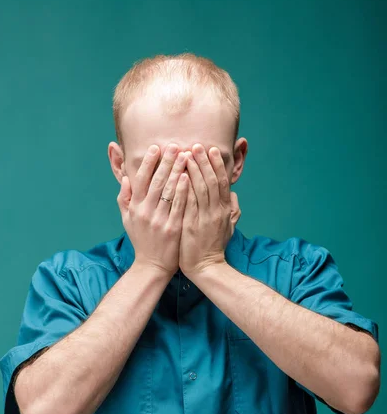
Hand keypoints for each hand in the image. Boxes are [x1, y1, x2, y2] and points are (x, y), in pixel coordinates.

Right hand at [117, 143, 188, 277]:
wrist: (152, 266)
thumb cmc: (141, 240)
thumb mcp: (127, 219)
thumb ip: (124, 198)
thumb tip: (126, 178)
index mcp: (135, 208)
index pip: (140, 180)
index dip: (148, 163)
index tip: (156, 147)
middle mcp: (145, 212)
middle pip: (156, 182)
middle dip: (166, 162)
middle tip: (175, 145)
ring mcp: (159, 220)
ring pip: (169, 191)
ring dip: (177, 171)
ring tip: (185, 155)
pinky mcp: (173, 228)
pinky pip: (179, 206)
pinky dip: (183, 191)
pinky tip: (189, 177)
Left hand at [179, 144, 240, 277]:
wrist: (207, 268)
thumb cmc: (214, 247)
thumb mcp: (228, 228)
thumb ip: (232, 211)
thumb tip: (234, 196)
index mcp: (224, 210)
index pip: (222, 182)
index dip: (217, 165)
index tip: (211, 149)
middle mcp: (216, 212)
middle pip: (212, 181)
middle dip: (204, 162)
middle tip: (196, 145)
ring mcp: (204, 218)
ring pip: (201, 189)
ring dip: (194, 170)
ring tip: (186, 154)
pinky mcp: (192, 226)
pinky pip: (189, 203)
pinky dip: (186, 188)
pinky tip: (179, 176)